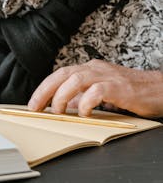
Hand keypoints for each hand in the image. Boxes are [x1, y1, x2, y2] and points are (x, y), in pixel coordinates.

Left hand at [27, 59, 162, 118]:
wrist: (159, 89)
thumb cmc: (131, 93)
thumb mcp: (103, 93)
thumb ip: (84, 96)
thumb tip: (64, 106)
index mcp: (90, 69)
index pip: (60, 74)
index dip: (43, 88)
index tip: (32, 104)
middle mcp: (96, 69)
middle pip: (63, 74)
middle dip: (45, 91)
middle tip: (35, 108)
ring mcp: (107, 76)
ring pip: (76, 79)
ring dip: (62, 96)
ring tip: (57, 111)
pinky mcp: (119, 87)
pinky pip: (97, 91)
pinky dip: (86, 102)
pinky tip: (84, 113)